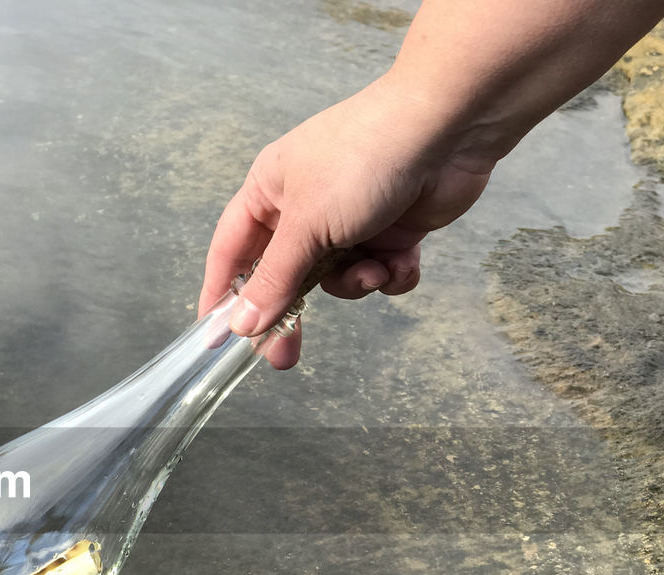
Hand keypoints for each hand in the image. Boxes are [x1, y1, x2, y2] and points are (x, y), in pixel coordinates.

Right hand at [199, 75, 493, 368]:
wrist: (448, 128)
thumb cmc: (360, 161)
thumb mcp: (307, 225)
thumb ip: (274, 279)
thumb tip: (240, 324)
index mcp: (268, 192)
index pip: (232, 252)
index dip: (222, 294)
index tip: (216, 339)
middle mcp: (303, 207)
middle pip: (283, 275)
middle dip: (290, 311)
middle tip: (284, 357)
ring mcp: (349, 220)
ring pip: (335, 278)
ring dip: (355, 282)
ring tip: (373, 269)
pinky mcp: (391, 230)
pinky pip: (377, 271)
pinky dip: (391, 273)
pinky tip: (404, 260)